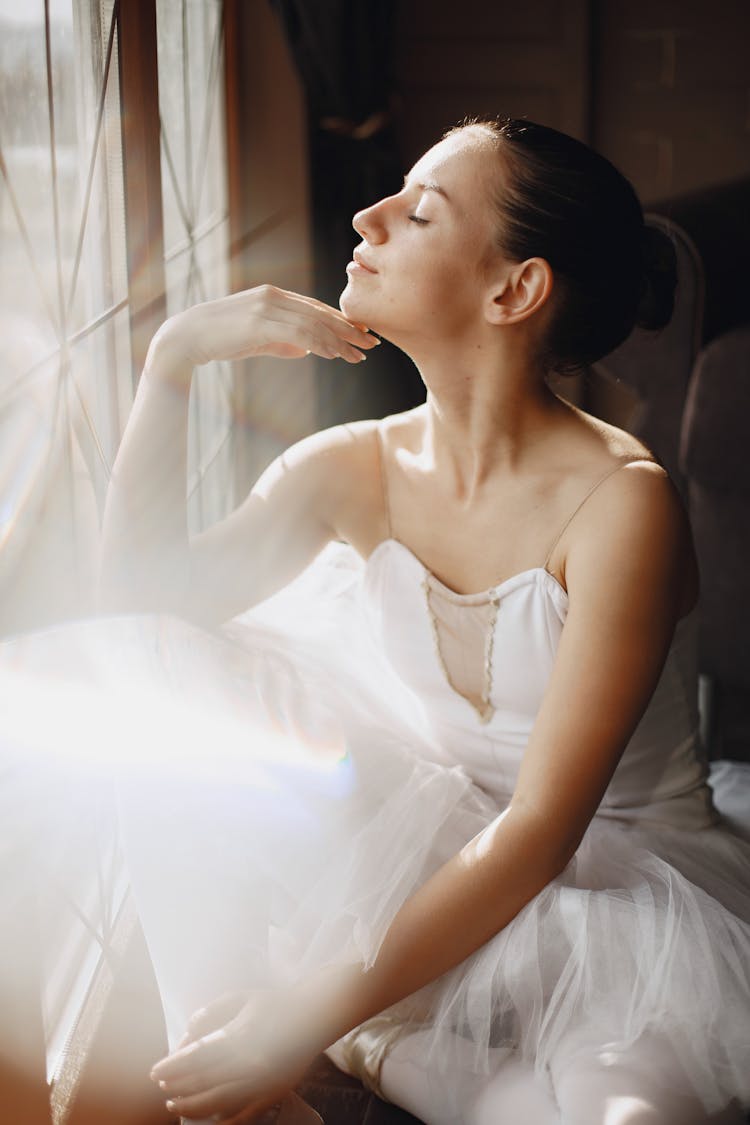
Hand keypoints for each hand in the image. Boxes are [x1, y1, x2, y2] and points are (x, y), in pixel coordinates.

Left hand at [150, 988, 318, 1121]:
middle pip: (203, 1082)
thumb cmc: (274, 1003)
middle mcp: (249, 1063)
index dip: (172, 1067)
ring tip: (175, 1106)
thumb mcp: (241, 997)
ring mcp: (261, 1082)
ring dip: (192, 1107)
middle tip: (162, 1090)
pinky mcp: (273, 1095)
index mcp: (239, 1037)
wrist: (312, 1016)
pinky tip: (208, 1119)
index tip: (155, 1072)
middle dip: (177, 1088)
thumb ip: (212, 1010)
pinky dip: (223, 1119)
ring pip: (218, 1102)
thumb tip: (188, 1030)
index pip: (196, 1057)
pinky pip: (243, 1114)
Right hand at [158, 285, 380, 367]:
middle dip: (349, 330)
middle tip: (371, 344)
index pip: (316, 308)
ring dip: (339, 341)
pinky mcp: (260, 322)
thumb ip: (282, 343)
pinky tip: (334, 355)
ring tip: (357, 356)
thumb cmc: (221, 340)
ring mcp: (267, 307)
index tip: (362, 335)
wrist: (189, 336)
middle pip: (321, 313)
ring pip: (314, 323)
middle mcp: (274, 296)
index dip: (341, 322)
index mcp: (275, 297)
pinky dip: (319, 344)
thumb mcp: (257, 340)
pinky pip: (298, 333)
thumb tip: (306, 351)